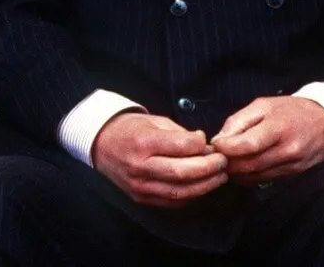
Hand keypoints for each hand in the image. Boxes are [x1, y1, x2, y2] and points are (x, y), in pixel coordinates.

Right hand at [90, 112, 228, 207]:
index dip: (201, 145)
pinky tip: (202, 186)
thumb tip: (203, 145)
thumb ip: (179, 133)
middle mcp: (140, 166)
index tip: (210, 142)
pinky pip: (172, 201)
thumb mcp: (154, 120)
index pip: (181, 146)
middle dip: (209, 168)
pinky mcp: (141, 198)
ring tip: (220, 177)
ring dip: (205, 186)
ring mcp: (140, 186)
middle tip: (223, 162)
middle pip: (183, 172)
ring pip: (180, 192)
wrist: (100, 145)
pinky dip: (191, 195)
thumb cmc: (130, 129)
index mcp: (142, 142)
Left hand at [211, 97, 323, 183]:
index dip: (227, 148)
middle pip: (248, 164)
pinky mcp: (293, 175)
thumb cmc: (290, 111)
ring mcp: (292, 165)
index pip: (248, 145)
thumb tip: (219, 140)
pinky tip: (241, 169)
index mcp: (278, 128)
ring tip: (226, 163)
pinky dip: (248, 177)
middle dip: (227, 163)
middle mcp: (287, 149)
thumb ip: (239, 121)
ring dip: (235, 172)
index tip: (215, 145)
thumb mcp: (263, 105)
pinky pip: (264, 180)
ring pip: (255, 176)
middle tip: (216, 157)